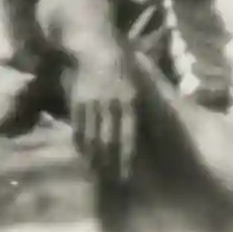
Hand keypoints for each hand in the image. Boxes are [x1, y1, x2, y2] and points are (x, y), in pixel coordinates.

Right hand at [67, 55, 138, 183]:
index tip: (126, 177)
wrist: (97, 48)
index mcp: (130, 100)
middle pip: (108, 142)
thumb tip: (155, 135)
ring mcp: (91, 103)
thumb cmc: (123, 68)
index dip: (125, 159)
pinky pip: (77, 129)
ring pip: (91, 138)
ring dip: (94, 160)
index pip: (127, 137)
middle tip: (112, 183)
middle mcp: (110, 103)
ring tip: (98, 176)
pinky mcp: (76, 102)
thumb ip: (141, 109)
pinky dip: (80, 146)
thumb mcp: (139, 85)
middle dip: (110, 165)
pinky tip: (84, 157)